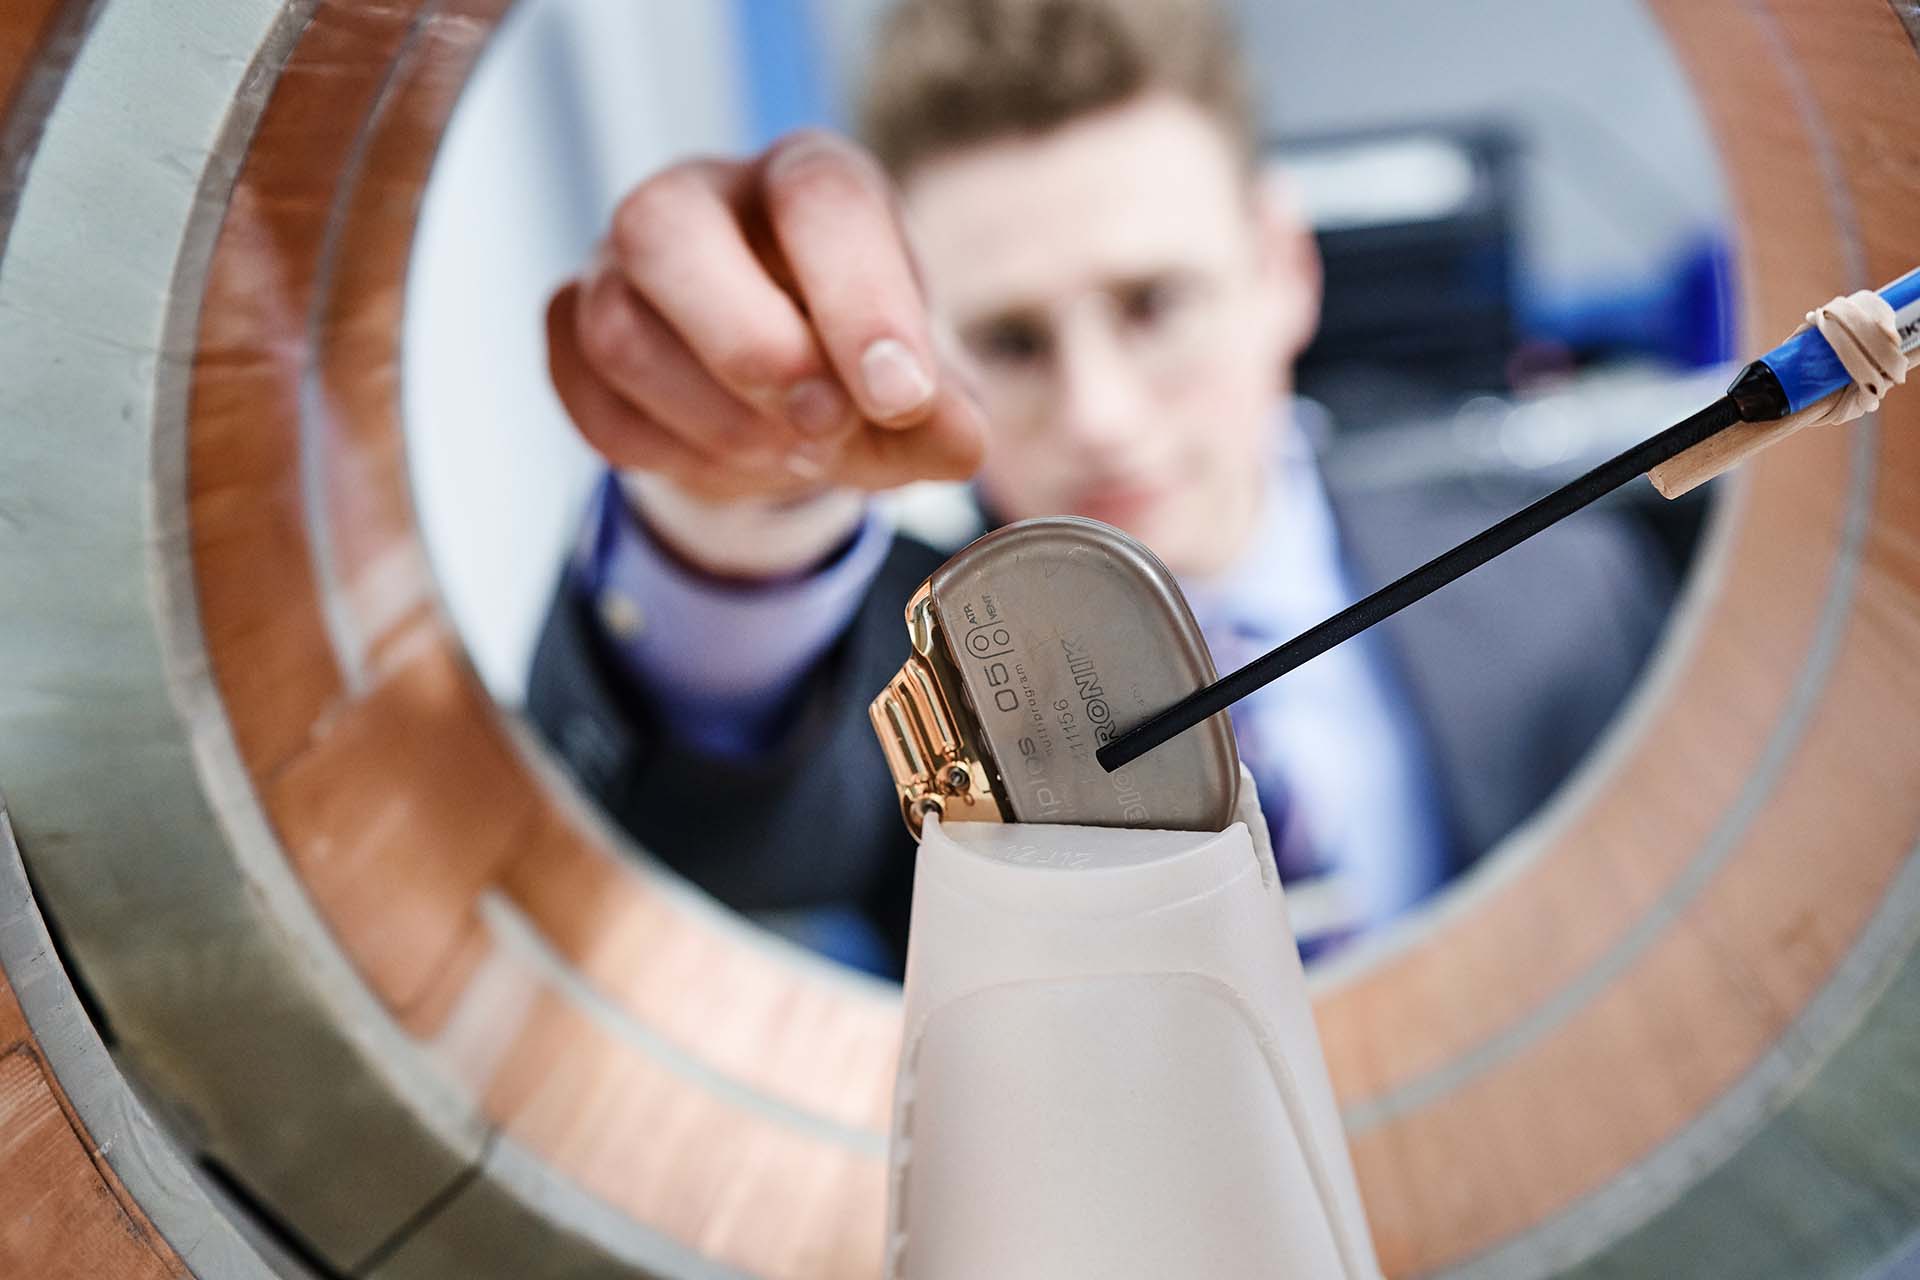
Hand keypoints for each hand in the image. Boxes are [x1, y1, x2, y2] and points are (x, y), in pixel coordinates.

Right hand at [546, 130, 987, 512]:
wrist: (783, 400)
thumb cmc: (856, 367)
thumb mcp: (919, 395)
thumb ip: (943, 414)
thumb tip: (958, 437)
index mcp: (806, 180)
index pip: (817, 198)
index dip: (860, 300)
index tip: (901, 396)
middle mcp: (699, 199)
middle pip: (667, 229)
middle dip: (752, 350)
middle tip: (825, 427)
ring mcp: (618, 263)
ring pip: (617, 328)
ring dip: (711, 420)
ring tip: (789, 459)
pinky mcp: (571, 328)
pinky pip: (584, 395)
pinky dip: (661, 452)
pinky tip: (724, 462)